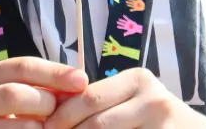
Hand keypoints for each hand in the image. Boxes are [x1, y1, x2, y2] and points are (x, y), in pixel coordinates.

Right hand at [0, 56, 86, 126]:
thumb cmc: (19, 110)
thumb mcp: (27, 90)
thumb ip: (47, 85)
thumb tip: (79, 83)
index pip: (23, 67)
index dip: (55, 73)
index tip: (82, 80)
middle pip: (16, 95)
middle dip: (46, 102)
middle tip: (61, 111)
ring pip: (24, 125)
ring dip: (45, 126)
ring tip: (50, 125)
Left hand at [44, 68, 205, 128]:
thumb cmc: (158, 121)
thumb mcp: (134, 103)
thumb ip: (101, 103)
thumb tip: (53, 111)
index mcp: (138, 80)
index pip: (88, 97)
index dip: (61, 115)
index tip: (44, 127)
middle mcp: (152, 99)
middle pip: (96, 121)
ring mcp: (162, 123)